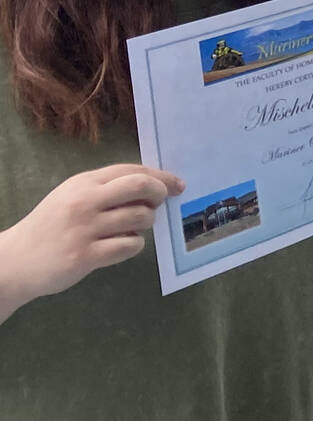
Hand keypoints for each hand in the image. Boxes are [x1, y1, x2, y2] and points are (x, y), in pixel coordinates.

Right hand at [0, 165, 183, 310]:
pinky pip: (130, 245)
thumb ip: (106, 188)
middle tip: (161, 202)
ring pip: (140, 217)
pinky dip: (133, 245)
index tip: (176, 184)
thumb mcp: (72, 196)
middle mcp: (85, 201)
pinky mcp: (86, 256)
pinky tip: (121, 246)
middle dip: (160, 193)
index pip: (131, 170)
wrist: (15, 261)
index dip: (160, 176)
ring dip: (146, 223)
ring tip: (132, 228)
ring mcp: (85, 229)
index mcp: (83, 183)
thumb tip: (152, 186)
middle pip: (141, 187)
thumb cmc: (51, 225)